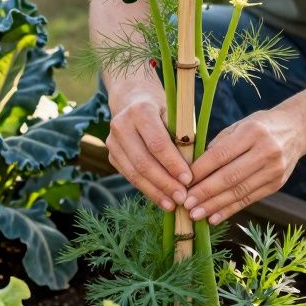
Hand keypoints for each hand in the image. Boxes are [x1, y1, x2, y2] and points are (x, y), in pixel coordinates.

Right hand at [105, 81, 190, 210]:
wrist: (133, 101)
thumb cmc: (164, 110)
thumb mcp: (176, 115)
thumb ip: (183, 138)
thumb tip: (194, 170)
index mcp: (141, 111)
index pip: (157, 143)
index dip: (173, 164)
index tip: (189, 179)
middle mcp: (121, 125)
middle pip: (144, 162)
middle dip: (165, 183)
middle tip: (183, 198)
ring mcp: (112, 141)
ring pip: (134, 173)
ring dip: (155, 191)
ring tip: (173, 204)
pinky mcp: (112, 155)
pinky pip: (130, 176)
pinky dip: (147, 190)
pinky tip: (162, 199)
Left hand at [183, 109, 305, 224]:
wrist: (297, 130)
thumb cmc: (260, 126)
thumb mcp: (240, 125)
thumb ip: (219, 145)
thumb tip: (194, 170)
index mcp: (252, 132)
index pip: (221, 154)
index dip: (201, 171)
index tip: (183, 182)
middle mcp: (266, 151)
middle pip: (230, 176)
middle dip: (205, 192)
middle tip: (186, 203)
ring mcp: (274, 170)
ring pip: (239, 191)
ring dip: (215, 205)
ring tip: (195, 214)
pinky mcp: (276, 184)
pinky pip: (249, 199)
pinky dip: (230, 210)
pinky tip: (214, 217)